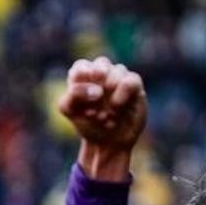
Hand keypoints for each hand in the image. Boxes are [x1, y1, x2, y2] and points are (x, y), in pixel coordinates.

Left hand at [59, 56, 146, 180]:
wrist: (109, 141)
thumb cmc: (88, 122)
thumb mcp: (70, 111)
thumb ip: (72, 96)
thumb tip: (97, 91)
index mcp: (82, 76)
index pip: (81, 66)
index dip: (82, 80)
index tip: (84, 101)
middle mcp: (102, 74)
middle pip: (101, 63)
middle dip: (98, 82)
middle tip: (96, 100)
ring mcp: (119, 78)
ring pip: (118, 70)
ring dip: (110, 94)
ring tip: (105, 115)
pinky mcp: (134, 86)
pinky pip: (130, 80)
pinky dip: (122, 95)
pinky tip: (115, 109)